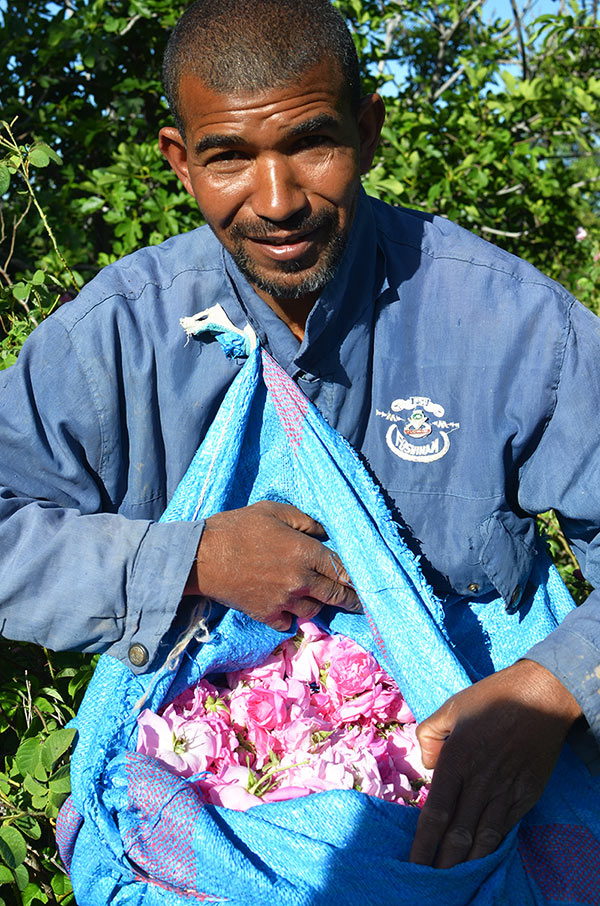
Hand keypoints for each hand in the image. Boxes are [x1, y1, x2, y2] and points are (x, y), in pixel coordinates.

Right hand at [184, 500, 361, 629]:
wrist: (202, 558)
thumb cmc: (236, 528)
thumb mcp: (272, 511)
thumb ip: (304, 520)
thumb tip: (324, 532)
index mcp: (304, 553)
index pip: (341, 569)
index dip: (355, 576)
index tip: (363, 581)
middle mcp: (299, 581)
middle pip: (334, 595)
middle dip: (350, 599)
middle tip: (358, 601)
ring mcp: (283, 601)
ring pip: (314, 611)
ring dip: (319, 605)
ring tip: (320, 600)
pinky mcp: (265, 615)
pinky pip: (288, 624)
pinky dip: (292, 619)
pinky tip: (291, 611)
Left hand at [409, 659, 581, 868]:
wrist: (540, 696)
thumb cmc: (491, 698)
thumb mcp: (450, 707)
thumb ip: (429, 735)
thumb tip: (427, 765)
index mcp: (457, 760)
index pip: (435, 813)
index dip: (423, 843)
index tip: (414, 863)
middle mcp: (480, 781)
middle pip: (458, 833)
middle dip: (443, 862)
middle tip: (431, 883)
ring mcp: (506, 791)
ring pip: (484, 838)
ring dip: (467, 862)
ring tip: (454, 881)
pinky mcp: (527, 795)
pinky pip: (506, 828)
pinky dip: (493, 846)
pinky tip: (482, 857)